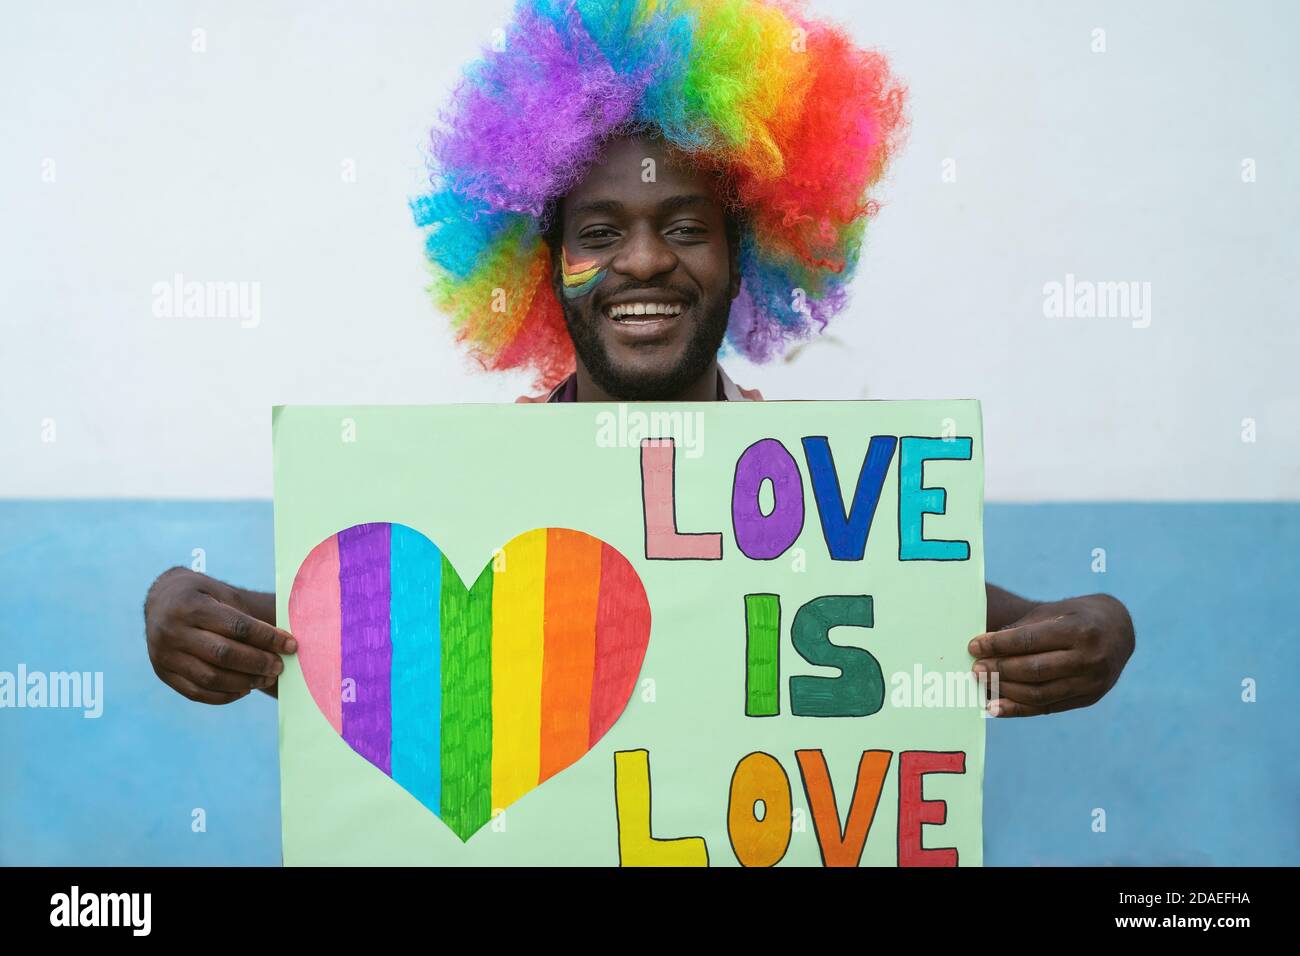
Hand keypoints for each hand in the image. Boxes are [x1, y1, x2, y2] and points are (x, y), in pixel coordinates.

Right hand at [144, 567, 295, 703]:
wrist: (161, 600)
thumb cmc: (203, 596)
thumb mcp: (221, 592)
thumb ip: (246, 615)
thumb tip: (283, 642)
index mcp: (192, 606)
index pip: (237, 627)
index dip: (268, 638)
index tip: (291, 645)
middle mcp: (173, 632)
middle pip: (223, 655)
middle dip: (258, 663)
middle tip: (279, 666)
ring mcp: (164, 656)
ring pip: (210, 678)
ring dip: (244, 682)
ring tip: (266, 678)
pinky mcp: (163, 674)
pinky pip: (197, 693)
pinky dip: (225, 695)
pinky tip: (245, 689)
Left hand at [968, 594, 1133, 716]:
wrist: (1119, 630)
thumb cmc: (1076, 616)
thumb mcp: (1053, 611)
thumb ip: (1022, 628)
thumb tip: (985, 648)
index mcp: (1080, 630)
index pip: (1029, 641)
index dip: (998, 645)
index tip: (974, 646)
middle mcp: (1090, 658)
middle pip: (1033, 670)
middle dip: (999, 670)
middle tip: (975, 668)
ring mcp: (1092, 682)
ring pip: (1039, 693)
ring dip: (1005, 691)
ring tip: (982, 683)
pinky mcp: (1088, 698)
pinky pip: (1047, 708)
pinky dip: (1018, 709)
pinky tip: (995, 707)